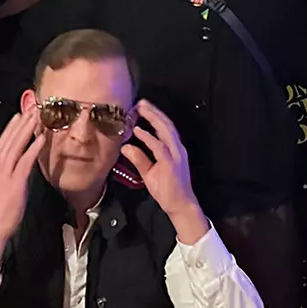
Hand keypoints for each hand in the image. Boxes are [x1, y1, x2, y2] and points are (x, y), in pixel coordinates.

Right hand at [0, 107, 44, 266]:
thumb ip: (4, 177)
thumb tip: (13, 170)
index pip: (2, 144)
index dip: (11, 129)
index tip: (18, 117)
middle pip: (9, 140)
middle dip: (20, 123)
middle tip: (30, 109)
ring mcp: (6, 174)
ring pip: (16, 146)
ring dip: (26, 130)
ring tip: (36, 117)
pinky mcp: (15, 182)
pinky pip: (25, 161)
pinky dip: (33, 148)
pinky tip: (40, 139)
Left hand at [122, 100, 206, 236]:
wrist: (180, 205)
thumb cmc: (167, 190)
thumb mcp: (149, 173)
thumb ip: (139, 159)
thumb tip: (125, 146)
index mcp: (174, 149)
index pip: (165, 128)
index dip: (154, 116)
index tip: (141, 107)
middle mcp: (177, 149)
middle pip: (166, 124)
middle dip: (153, 112)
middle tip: (140, 102)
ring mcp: (176, 155)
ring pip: (165, 131)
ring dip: (153, 118)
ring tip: (140, 109)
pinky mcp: (171, 164)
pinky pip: (159, 147)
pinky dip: (149, 138)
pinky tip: (139, 131)